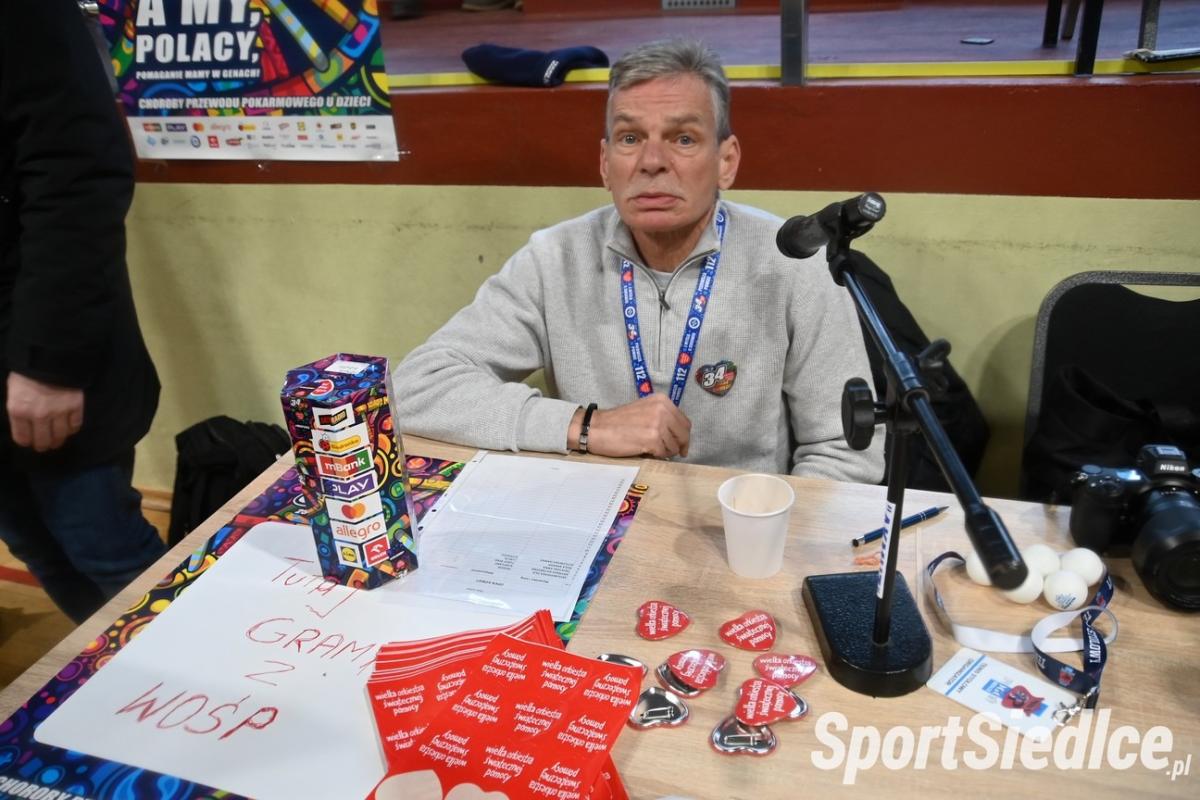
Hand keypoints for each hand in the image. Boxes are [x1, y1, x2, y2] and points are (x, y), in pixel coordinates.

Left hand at [6, 372, 83, 451]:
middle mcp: (38, 415)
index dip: (26, 442)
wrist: (49, 357)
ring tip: (57, 440)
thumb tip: (26, 425)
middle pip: (42, 441)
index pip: (22, 438)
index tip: (29, 441)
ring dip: (58, 440)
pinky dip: (72, 429)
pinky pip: (75, 425)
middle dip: (42, 445)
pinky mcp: (75, 406)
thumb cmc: (27, 373)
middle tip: (44, 445)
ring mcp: (58, 412)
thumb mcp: (14, 392)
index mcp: (19, 411)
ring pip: (60, 436)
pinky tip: (68, 427)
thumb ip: (19, 410)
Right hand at [571, 394, 690, 458]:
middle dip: (680, 446)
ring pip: (674, 446)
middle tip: (674, 453)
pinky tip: (647, 452)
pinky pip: (664, 453)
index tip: (681, 445)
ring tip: (652, 450)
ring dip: (666, 452)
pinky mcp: (652, 439)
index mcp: (662, 400)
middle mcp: (662, 409)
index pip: (685, 422)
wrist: (597, 428)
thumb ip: (662, 416)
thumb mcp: (644, 409)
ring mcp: (658, 424)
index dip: (684, 436)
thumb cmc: (617, 421)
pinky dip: (658, 456)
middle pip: (683, 434)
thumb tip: (678, 434)